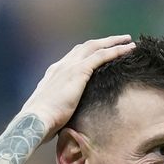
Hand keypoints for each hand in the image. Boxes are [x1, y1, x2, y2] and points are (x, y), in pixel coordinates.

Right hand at [18, 35, 134, 139]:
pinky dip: (116, 50)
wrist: (35, 121)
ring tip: (128, 41)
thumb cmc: (42, 123)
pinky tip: (128, 49)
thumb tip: (68, 121)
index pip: (73, 57)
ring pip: (95, 47)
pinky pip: (101, 56)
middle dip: (103, 42)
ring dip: (113, 42)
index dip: (88, 53)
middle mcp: (61, 66)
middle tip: (119, 40)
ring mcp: (69, 67)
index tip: (100, 52)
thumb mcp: (52, 112)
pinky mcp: (78, 71)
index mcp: (54, 74)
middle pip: (85, 47)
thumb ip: (61, 109)